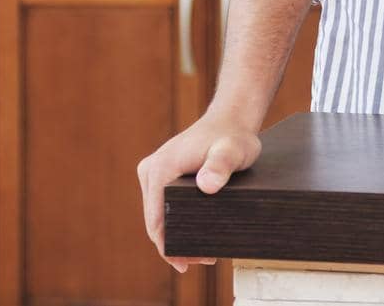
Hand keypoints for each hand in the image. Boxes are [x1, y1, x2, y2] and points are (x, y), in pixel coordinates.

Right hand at [136, 105, 262, 271]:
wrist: (230, 119)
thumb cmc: (233, 136)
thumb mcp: (233, 151)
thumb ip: (221, 165)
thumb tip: (206, 186)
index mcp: (160, 169)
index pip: (157, 221)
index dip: (169, 247)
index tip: (187, 264)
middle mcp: (151, 170)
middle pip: (156, 222)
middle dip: (175, 245)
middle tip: (203, 261)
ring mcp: (154, 172)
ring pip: (159, 216)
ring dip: (177, 235)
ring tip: (203, 254)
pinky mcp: (161, 175)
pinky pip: (164, 207)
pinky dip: (177, 222)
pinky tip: (196, 235)